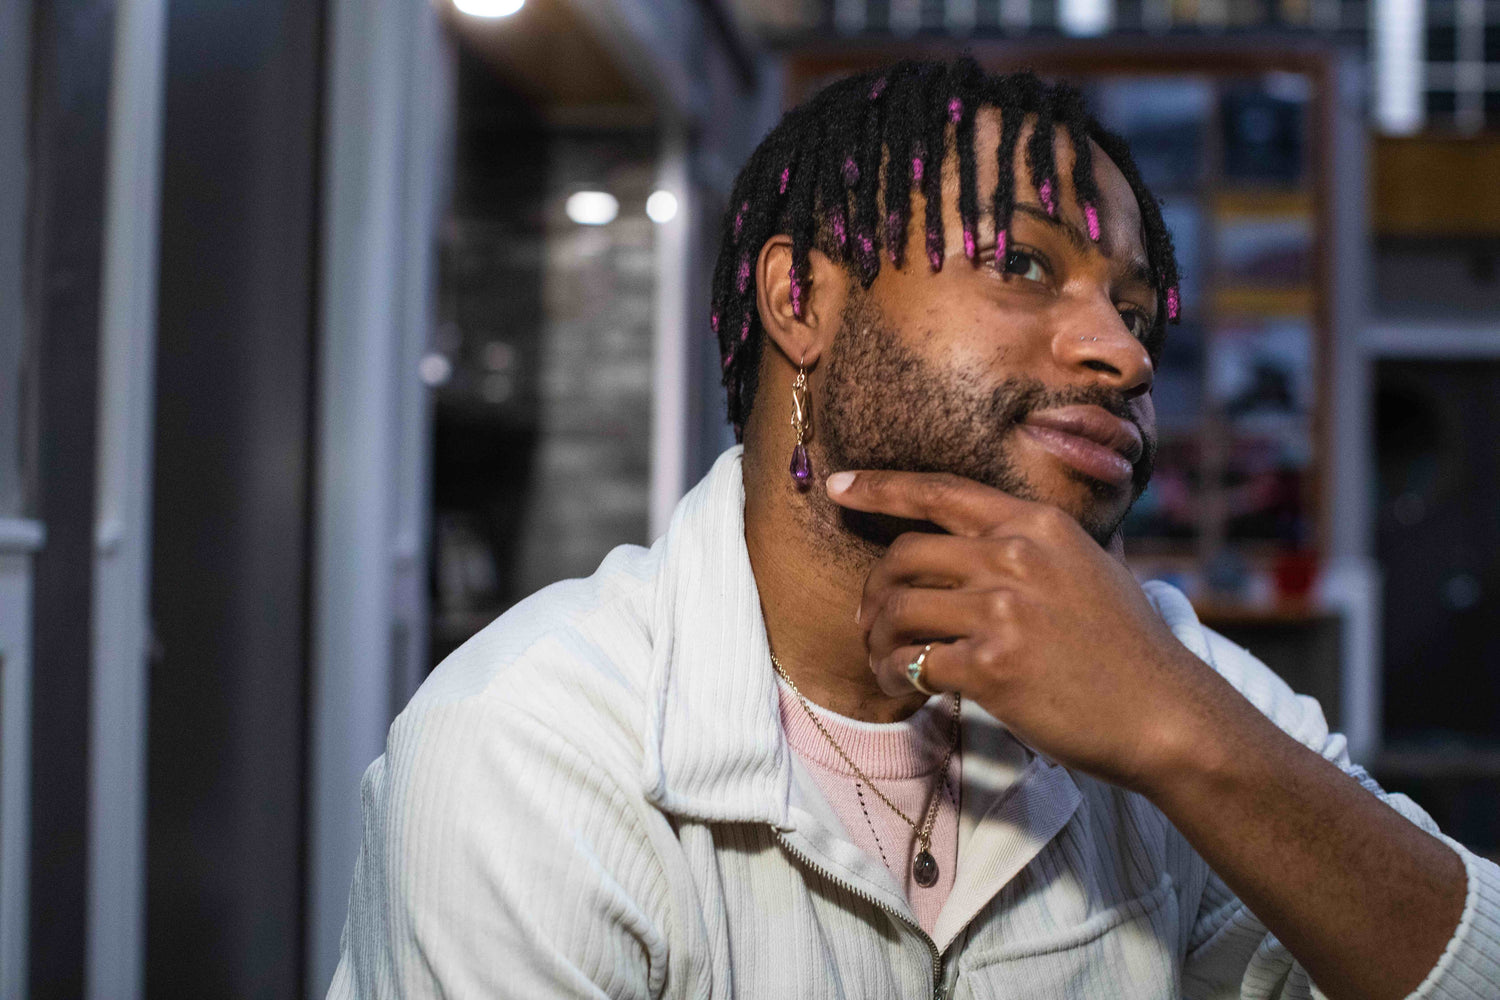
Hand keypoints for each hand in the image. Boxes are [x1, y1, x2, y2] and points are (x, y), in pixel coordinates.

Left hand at [828, 469, 1229, 794]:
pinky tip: (902, 685)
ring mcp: (1004, 610)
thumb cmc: (1127, 646)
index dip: (881, 488)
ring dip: (877, 638)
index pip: (941, 491)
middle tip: (871, 619)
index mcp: (1037, 523)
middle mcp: (1016, 556)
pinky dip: (894, 674)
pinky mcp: (993, 666)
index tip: (839, 486)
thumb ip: (1035, 545)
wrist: (1166, 713)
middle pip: (905, 555)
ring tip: (884, 659)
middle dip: (875, 588)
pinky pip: (912, 661)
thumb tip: (978, 540)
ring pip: (898, 609)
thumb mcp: (1090, 566)